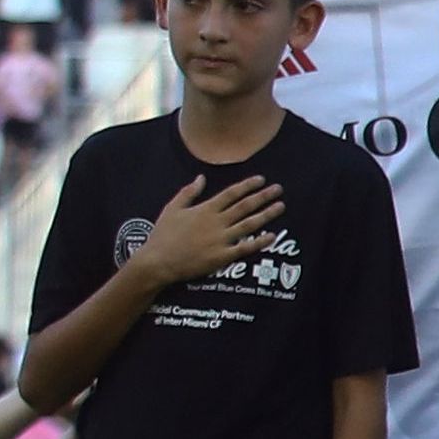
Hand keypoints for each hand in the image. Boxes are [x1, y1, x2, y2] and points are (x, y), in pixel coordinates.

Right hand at [130, 171, 285, 286]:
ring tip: (281, 206)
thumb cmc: (162, 235)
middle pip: (244, 206)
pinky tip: (272, 235)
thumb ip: (188, 192)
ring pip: (249, 224)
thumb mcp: (172, 209)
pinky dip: (260, 242)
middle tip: (279, 189)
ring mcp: (220, 239)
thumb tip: (201, 177)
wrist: (157, 262)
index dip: (247, 186)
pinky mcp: (222, 256)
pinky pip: (245, 248)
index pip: (231, 194)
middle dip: (263, 196)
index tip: (262, 180)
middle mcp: (215, 222)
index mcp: (204, 210)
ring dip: (266, 215)